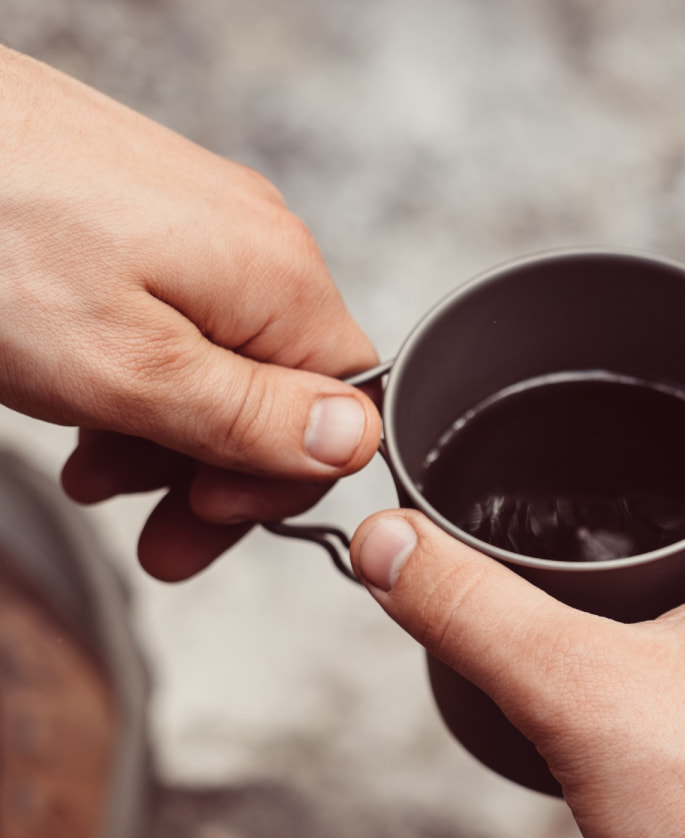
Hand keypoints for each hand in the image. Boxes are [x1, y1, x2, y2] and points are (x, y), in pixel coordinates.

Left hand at [0, 47, 380, 580]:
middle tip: (155, 532)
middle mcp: (261, 245)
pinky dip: (142, 382)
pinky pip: (179, 323)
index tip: (210, 514)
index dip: (285, 480)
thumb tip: (356, 444)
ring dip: (169, 438)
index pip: (344, 412)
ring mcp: (207, 224)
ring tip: (94, 472)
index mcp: (280, 282)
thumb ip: (252, 418)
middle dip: (217, 475)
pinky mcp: (153, 217)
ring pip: (225, 365)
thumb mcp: (130, 370)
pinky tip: (87, 409)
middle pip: (282, 394)